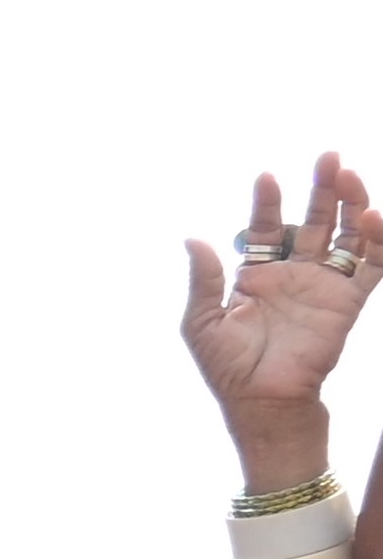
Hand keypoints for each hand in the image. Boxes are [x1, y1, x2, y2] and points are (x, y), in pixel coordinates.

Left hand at [186, 159, 375, 478]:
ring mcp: (324, 286)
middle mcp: (295, 275)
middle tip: (329, 156)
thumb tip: (193, 239)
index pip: (269, 228)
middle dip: (321, 189)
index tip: (267, 177)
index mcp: (258, 276)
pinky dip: (376, 241)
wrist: (261, 401)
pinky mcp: (348, 302)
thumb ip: (203, 280)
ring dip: (351, 204)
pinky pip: (371, 266)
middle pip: (315, 221)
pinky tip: (372, 217)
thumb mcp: (201, 322)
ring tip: (349, 176)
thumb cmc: (228, 368)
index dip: (269, 203)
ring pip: (346, 235)